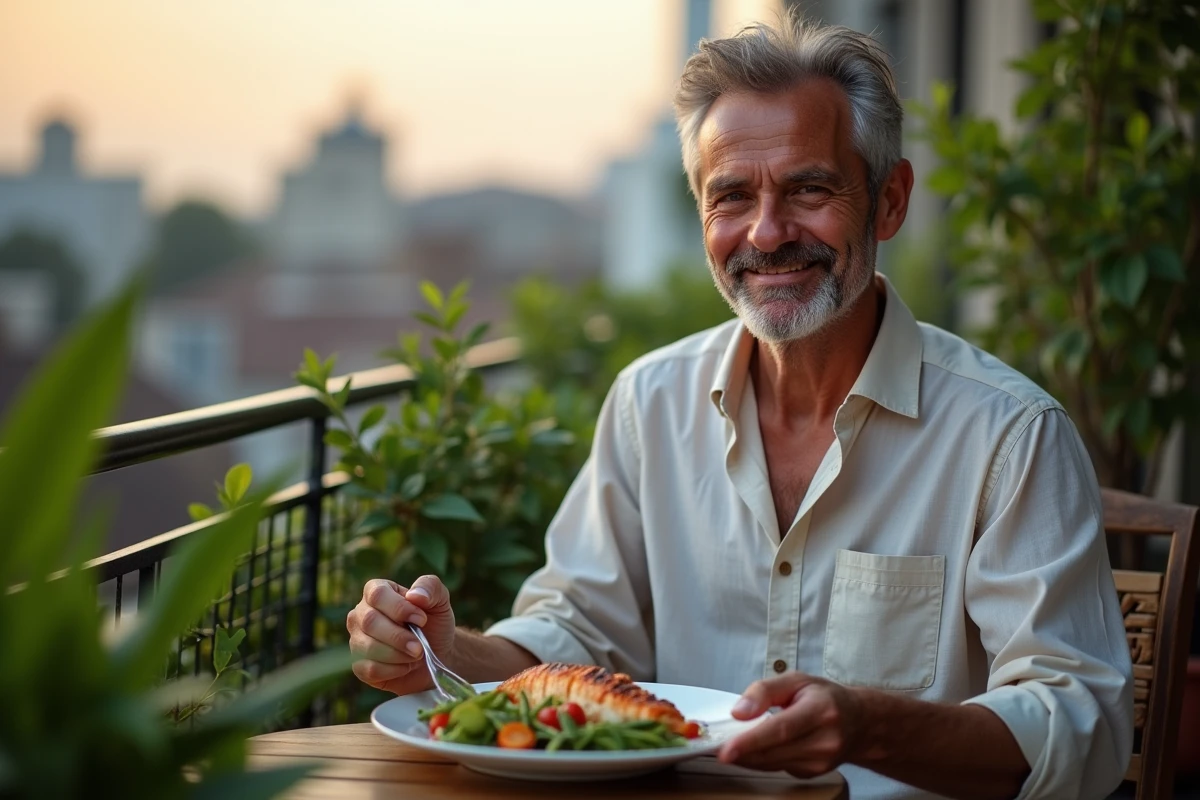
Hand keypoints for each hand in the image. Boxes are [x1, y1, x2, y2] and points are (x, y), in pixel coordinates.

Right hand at [346, 575, 456, 695]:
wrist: (437, 655)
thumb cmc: (434, 623)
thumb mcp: (439, 600)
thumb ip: (430, 587)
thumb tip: (414, 595)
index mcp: (377, 592)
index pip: (377, 594)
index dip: (399, 608)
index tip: (422, 620)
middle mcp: (361, 614)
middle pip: (369, 621)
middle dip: (399, 637)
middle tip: (419, 646)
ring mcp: (357, 640)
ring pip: (367, 647)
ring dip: (398, 654)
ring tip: (416, 655)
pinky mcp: (359, 666)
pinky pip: (368, 669)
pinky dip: (393, 670)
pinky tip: (405, 666)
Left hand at [718, 672, 865, 778]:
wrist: (860, 724)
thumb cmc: (825, 697)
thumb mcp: (797, 680)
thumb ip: (765, 690)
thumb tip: (739, 712)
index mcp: (821, 710)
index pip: (781, 729)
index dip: (751, 741)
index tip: (726, 749)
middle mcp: (824, 740)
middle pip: (773, 752)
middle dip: (741, 751)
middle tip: (715, 745)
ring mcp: (820, 762)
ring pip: (772, 764)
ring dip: (747, 756)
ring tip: (730, 743)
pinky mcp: (812, 773)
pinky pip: (776, 768)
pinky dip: (760, 759)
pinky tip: (753, 748)